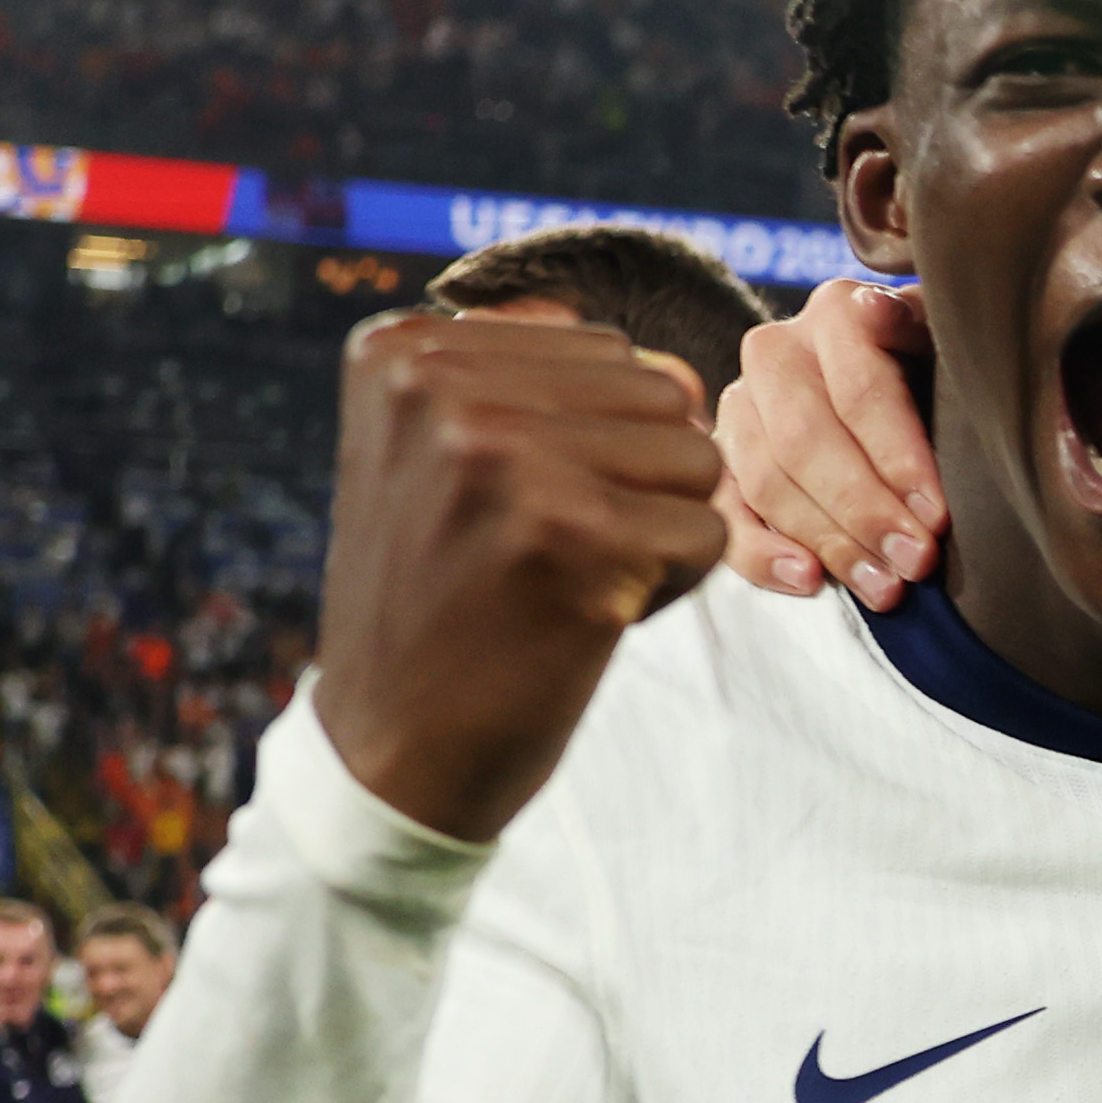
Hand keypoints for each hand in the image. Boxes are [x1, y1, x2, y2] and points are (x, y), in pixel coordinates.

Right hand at [311, 315, 723, 843]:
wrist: (394, 751)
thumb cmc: (447, 599)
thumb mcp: (439, 455)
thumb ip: (528, 381)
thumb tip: (665, 366)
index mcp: (405, 352)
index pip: (604, 351)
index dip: (595, 444)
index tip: (511, 511)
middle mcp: (441, 387)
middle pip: (660, 394)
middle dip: (640, 481)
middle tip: (551, 553)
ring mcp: (503, 456)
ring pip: (696, 456)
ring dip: (661, 528)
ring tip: (571, 577)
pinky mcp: (570, 535)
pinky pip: (707, 531)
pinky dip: (673, 584)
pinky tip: (593, 616)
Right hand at [711, 281, 944, 609]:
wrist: (905, 378)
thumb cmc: (939, 370)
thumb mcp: (949, 346)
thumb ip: (923, 332)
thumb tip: (878, 312)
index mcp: (837, 311)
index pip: (860, 390)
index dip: (899, 459)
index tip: (937, 517)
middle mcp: (777, 351)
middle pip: (806, 440)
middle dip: (865, 511)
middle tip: (915, 562)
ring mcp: (741, 407)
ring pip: (768, 481)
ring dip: (829, 541)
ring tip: (885, 586)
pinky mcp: (724, 461)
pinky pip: (729, 514)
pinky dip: (763, 554)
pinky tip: (810, 580)